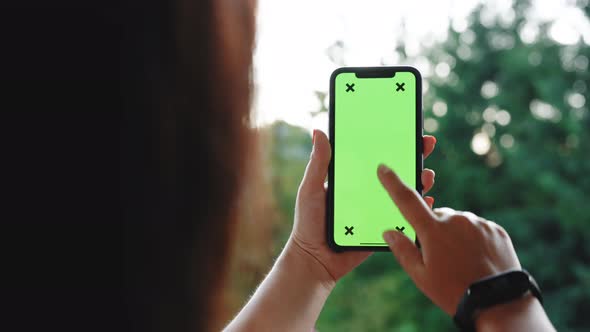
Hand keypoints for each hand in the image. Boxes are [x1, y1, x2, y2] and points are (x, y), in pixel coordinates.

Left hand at [286, 130, 436, 288]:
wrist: (315, 260)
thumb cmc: (308, 222)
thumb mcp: (311, 189)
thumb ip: (318, 163)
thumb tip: (318, 131)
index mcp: (352, 178)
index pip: (374, 155)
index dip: (390, 140)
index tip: (405, 126)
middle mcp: (368, 191)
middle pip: (395, 170)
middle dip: (413, 155)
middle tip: (426, 143)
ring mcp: (378, 209)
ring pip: (405, 192)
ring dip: (420, 181)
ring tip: (427, 174)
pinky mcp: (386, 228)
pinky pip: (406, 217)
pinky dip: (419, 208)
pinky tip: (428, 201)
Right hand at [377, 166, 520, 314]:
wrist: (499, 303)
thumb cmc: (454, 292)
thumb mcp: (421, 276)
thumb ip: (402, 250)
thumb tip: (389, 232)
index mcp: (433, 230)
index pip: (407, 200)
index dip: (393, 183)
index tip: (384, 168)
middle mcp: (456, 220)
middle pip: (436, 217)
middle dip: (433, 230)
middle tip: (439, 258)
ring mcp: (478, 223)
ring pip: (458, 223)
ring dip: (455, 236)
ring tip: (461, 262)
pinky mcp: (495, 229)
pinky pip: (477, 228)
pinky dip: (473, 239)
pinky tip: (476, 260)